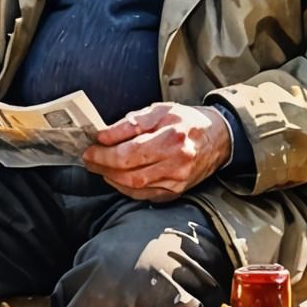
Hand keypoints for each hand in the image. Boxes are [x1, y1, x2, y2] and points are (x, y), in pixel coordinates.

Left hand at [83, 103, 231, 201]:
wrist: (218, 137)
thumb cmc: (186, 120)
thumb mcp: (160, 110)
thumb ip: (131, 123)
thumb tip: (103, 135)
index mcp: (173, 138)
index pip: (130, 152)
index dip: (105, 153)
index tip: (89, 148)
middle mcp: (177, 163)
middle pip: (130, 173)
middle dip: (103, 167)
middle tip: (88, 159)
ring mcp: (178, 181)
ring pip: (135, 187)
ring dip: (111, 179)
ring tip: (99, 167)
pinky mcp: (177, 192)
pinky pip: (144, 195)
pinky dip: (126, 188)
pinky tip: (116, 177)